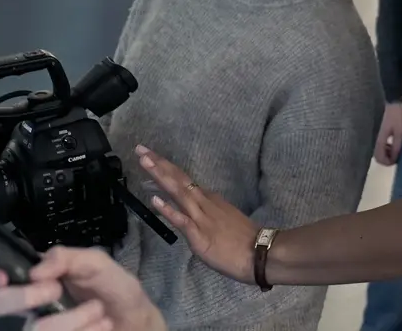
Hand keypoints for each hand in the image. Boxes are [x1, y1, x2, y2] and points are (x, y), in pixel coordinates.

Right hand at [0, 246, 165, 330]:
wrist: (136, 320)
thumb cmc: (113, 289)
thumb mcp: (97, 263)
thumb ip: (67, 257)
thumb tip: (36, 271)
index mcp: (33, 279)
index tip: (2, 276)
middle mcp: (27, 306)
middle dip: (22, 296)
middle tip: (55, 291)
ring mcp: (38, 327)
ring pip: (33, 328)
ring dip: (72, 319)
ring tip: (98, 311)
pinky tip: (99, 326)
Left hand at [135, 145, 257, 283]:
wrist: (260, 252)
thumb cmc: (244, 240)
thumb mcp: (224, 219)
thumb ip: (208, 212)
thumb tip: (193, 210)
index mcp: (209, 199)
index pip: (183, 179)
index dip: (166, 167)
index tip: (150, 156)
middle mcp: (203, 203)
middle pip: (178, 179)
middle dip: (159, 164)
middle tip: (141, 149)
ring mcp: (201, 217)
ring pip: (178, 192)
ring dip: (160, 176)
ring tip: (144, 162)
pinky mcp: (200, 234)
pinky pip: (182, 220)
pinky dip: (168, 209)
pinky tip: (154, 200)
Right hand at [374, 103, 401, 165]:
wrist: (388, 98)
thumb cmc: (394, 115)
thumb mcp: (400, 132)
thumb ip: (397, 147)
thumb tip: (395, 158)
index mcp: (377, 142)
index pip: (381, 159)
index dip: (390, 162)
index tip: (398, 157)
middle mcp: (371, 140)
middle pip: (377, 156)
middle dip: (388, 156)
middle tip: (397, 151)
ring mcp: (370, 134)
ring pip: (376, 150)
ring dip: (385, 150)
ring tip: (394, 144)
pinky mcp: (371, 130)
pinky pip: (375, 142)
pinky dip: (382, 144)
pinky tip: (389, 138)